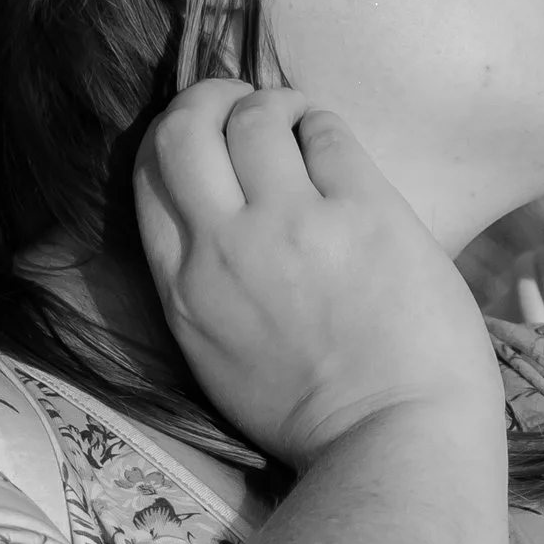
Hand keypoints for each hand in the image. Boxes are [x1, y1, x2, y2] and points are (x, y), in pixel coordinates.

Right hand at [135, 81, 500, 469]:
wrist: (394, 444)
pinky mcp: (362, 212)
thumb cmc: (316, 420)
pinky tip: (335, 147)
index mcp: (185, 290)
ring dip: (276, 107)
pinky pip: (328, 131)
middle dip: (208, 100)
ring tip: (300, 127)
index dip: (173, 139)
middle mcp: (224, 247)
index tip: (205, 138)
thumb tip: (217, 217)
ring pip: (256, 116)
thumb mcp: (220, 361)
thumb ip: (205, 288)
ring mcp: (292, 225)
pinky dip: (324, 125)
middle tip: (242, 107)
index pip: (148, 177)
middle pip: (184, 128)